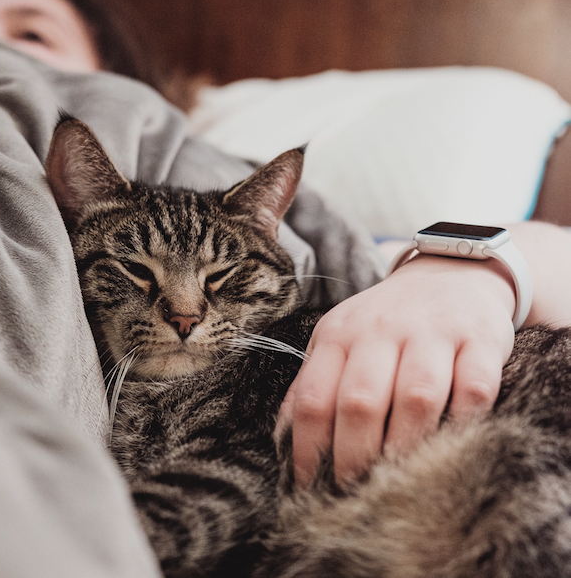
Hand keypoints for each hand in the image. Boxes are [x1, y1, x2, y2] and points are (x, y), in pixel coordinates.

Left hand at [275, 253, 515, 486]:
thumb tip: (285, 439)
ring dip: (406, 447)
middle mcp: (381, 330)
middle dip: (354, 457)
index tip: (310, 486)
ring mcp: (433, 332)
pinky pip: (473, 388)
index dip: (307, 450)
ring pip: (416, 397)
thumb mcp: (340, 338)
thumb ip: (315, 382)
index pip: (313, 398)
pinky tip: (454, 443)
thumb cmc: (387, 320)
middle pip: (360, 401)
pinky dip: (464, 422)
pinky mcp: (479, 339)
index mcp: (339, 334)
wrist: (449, 272)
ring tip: (400, 480)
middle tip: (356, 492)